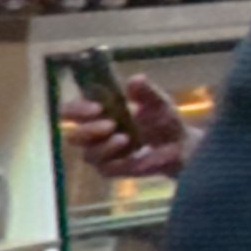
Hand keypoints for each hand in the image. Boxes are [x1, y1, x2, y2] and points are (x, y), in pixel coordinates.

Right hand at [68, 87, 183, 178]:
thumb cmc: (161, 118)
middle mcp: (92, 134)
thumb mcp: (156, 101)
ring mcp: (100, 154)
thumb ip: (145, 91)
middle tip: (110, 124)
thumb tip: (136, 79)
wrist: (179, 144)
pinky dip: (118, 163)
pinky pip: (106, 169)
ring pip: (88, 155)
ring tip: (125, 138)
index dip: (76, 110)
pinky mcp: (111, 170)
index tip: (97, 107)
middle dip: (88, 130)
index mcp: (95, 113)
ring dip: (105, 147)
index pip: (70, 111)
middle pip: (73, 136)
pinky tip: (132, 157)